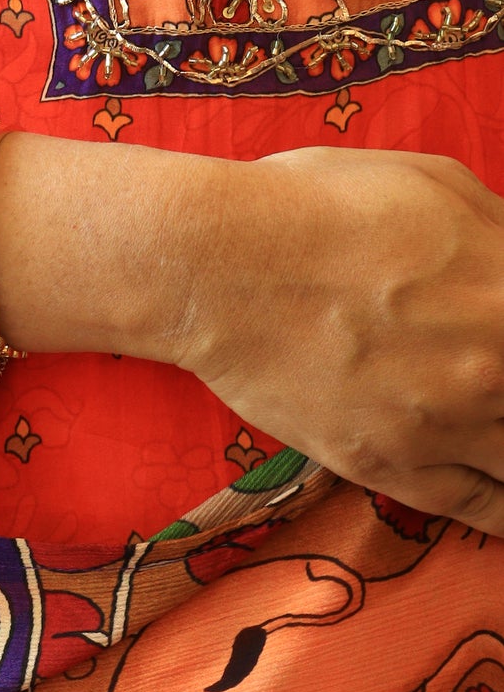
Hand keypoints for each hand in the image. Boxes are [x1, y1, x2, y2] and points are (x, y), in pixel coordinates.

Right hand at [0, 129, 503, 534]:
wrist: (218, 265)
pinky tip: (501, 489)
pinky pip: (484, 508)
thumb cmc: (316, 207)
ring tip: (487, 422)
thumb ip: (499, 234)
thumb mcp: (437, 183)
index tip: (499, 334)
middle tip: (487, 372)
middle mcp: (497, 369)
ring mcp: (446, 426)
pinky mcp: (391, 466)